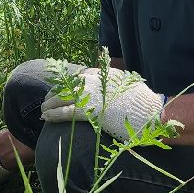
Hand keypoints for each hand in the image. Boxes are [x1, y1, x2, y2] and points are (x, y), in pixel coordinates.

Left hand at [40, 66, 173, 140]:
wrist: (150, 113)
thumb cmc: (144, 104)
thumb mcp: (132, 86)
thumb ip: (119, 84)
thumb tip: (117, 85)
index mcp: (105, 74)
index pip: (80, 75)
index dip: (68, 82)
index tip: (62, 88)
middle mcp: (95, 82)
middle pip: (68, 84)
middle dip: (55, 93)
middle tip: (47, 101)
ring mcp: (91, 96)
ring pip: (63, 97)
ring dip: (49, 104)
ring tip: (43, 110)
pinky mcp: (90, 111)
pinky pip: (66, 112)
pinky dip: (53, 114)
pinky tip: (46, 117)